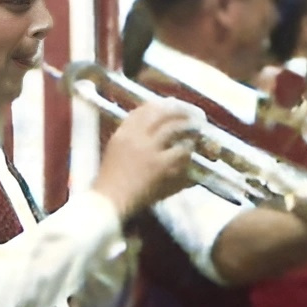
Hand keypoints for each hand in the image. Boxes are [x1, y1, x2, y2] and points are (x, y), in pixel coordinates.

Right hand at [91, 99, 199, 217]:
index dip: (162, 105)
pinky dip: (188, 149)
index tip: (173, 106)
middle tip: (191, 113)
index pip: (145, 109)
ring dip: (188, 126)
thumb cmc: (110, 181)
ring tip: (197, 128)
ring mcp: (149, 150)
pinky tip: (191, 151)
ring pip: (174, 128)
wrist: (109, 201)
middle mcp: (136, 136)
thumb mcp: (115, 151)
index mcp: (123, 132)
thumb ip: (130, 137)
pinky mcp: (160, 166)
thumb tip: (151, 130)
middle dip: (179, 111)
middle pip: (162, 114)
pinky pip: (180, 151)